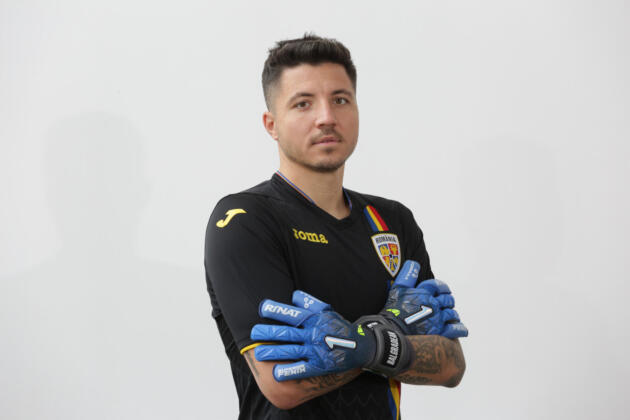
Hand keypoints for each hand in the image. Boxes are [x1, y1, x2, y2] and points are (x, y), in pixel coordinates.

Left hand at [250, 291, 410, 380]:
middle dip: (269, 332)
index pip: (293, 313)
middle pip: (288, 333)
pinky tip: (276, 373)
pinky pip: (302, 369)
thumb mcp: (327, 311)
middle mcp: (314, 334)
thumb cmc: (339, 327)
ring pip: (291, 351)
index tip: (261, 308)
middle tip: (253, 333)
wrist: (360, 346)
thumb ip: (309, 302)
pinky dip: (289, 371)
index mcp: (315, 320)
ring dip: (273, 352)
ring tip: (258, 353)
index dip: (277, 310)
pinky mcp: (320, 366)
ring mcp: (316, 351)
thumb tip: (293, 295)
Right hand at [379, 260, 467, 338]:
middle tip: (447, 304)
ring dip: (453, 314)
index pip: (438, 286)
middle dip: (448, 301)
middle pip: (448, 300)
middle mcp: (433, 305)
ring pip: (452, 314)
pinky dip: (459, 329)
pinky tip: (460, 328)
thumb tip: (414, 263)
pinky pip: (454, 330)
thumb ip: (407, 275)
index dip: (443, 287)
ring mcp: (437, 319)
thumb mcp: (398, 289)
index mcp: (424, 293)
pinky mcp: (439, 332)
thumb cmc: (393, 310)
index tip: (444, 290)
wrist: (393, 331)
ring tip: (451, 316)